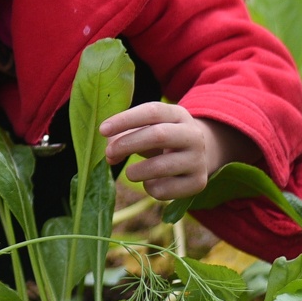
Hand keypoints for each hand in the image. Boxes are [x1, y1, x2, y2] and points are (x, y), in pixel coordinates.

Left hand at [99, 102, 262, 201]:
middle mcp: (193, 135)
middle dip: (128, 144)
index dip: (125, 120)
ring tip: (130, 173)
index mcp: (178, 114)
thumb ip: (123, 136)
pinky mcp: (198, 182)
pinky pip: (167, 189)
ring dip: (138, 170)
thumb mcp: (145, 130)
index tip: (102, 130)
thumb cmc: (160, 140)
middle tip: (109, 153)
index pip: (152, 111)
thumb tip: (110, 156)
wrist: (195, 156)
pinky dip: (150, 188)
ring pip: (162, 166)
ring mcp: (198, 159)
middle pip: (159, 135)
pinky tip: (150, 183)